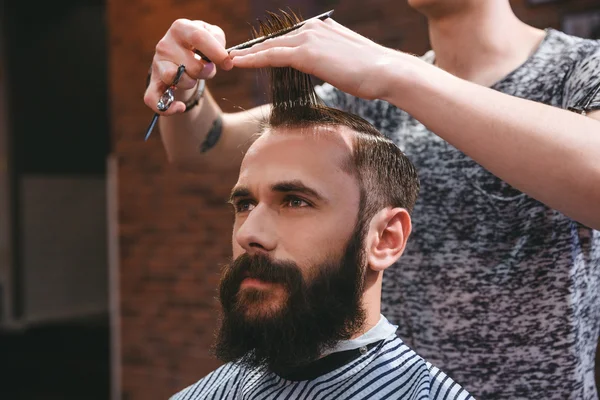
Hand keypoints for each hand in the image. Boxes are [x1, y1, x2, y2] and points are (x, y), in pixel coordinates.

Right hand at [144, 19, 232, 114]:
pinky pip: (153, 99)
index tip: (228, 64)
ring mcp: (157, 64)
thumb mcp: (212, 35)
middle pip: (192, 65)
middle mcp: (165, 44)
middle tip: (207, 68)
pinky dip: (167, 107)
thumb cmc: (200, 45)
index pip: (198, 38)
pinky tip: (180, 107)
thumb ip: (219, 40)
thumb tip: (224, 58)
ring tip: (193, 77)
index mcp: (180, 28)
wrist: (182, 55)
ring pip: (175, 79)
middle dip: (207, 72)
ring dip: (191, 83)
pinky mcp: (153, 83)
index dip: (217, 53)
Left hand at [229, 18, 403, 99]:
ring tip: (229, 60)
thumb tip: (320, 68)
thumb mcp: (345, 62)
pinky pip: (272, 56)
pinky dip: (253, 60)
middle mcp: (312, 28)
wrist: (385, 72)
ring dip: (248, 54)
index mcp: (321, 28)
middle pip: (275, 40)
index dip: (268, 48)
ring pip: (270, 47)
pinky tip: (239, 63)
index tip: (252, 55)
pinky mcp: (306, 53)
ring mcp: (309, 38)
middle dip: (252, 50)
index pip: (288, 38)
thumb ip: (327, 59)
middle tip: (233, 57)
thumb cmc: (371, 73)